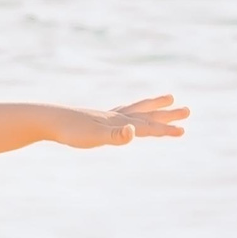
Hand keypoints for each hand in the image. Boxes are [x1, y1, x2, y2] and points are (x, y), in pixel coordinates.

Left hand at [54, 94, 187, 148]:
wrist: (49, 120)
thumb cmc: (71, 131)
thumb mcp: (95, 137)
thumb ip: (115, 136)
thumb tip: (134, 132)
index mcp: (120, 122)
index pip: (148, 127)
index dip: (166, 130)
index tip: (184, 131)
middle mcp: (117, 117)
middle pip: (148, 114)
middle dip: (167, 114)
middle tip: (187, 110)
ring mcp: (107, 117)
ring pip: (137, 110)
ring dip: (152, 107)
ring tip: (166, 100)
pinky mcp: (97, 119)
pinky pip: (121, 114)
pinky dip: (131, 113)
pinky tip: (128, 118)